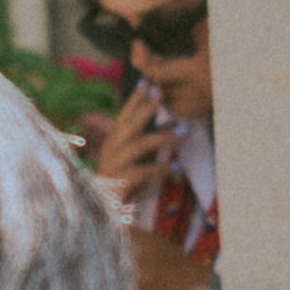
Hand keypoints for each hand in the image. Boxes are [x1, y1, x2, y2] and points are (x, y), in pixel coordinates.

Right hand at [87, 83, 179, 198]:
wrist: (106, 209)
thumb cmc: (124, 178)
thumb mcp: (138, 156)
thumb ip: (152, 138)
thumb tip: (176, 124)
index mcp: (115, 139)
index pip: (125, 114)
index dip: (135, 97)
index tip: (147, 81)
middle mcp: (113, 148)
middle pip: (130, 123)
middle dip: (146, 107)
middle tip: (161, 93)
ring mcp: (115, 164)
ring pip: (139, 145)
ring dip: (162, 137)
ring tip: (183, 133)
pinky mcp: (120, 182)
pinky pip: (142, 172)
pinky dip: (160, 169)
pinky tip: (176, 168)